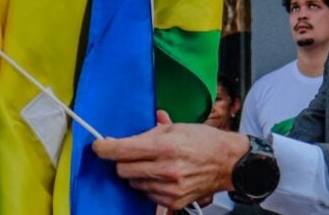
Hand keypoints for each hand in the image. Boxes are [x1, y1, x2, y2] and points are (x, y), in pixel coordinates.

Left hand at [93, 112, 248, 209]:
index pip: (122, 150)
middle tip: (133, 154)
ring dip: (137, 173)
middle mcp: (166, 169)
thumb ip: (153, 130)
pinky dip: (149, 185)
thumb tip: (132, 133)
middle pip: (122, 169)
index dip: (105, 148)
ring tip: (154, 164)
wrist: (229, 163)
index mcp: (166, 146)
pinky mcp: (172, 201)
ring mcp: (169, 188)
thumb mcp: (180, 127)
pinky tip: (161, 176)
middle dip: (123, 161)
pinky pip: (146, 194)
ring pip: (133, 183)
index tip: (100, 146)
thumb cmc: (207, 142)